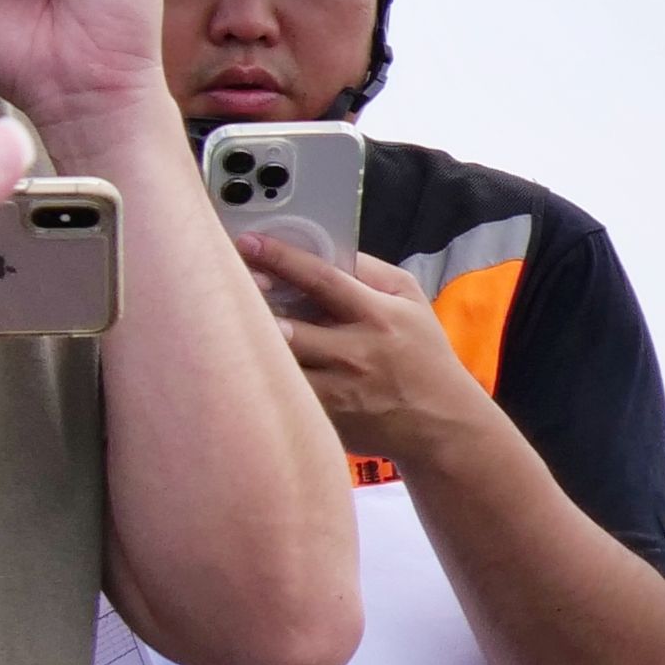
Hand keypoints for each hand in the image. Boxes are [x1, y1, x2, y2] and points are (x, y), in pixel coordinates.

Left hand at [246, 240, 484, 459]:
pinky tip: (243, 363)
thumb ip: (370, 270)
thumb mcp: (411, 299)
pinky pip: (283, 393)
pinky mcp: (326, 418)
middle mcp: (355, 351)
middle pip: (287, 326)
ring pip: (278, 364)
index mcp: (377, 315)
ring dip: (251, 344)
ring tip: (225, 325)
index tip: (248, 243)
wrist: (441, 421)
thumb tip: (325, 248)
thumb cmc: (423, 353)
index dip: (281, 258)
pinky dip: (261, 376)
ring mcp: (338, 390)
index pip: (321, 279)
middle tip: (222, 286)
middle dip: (251, 304)